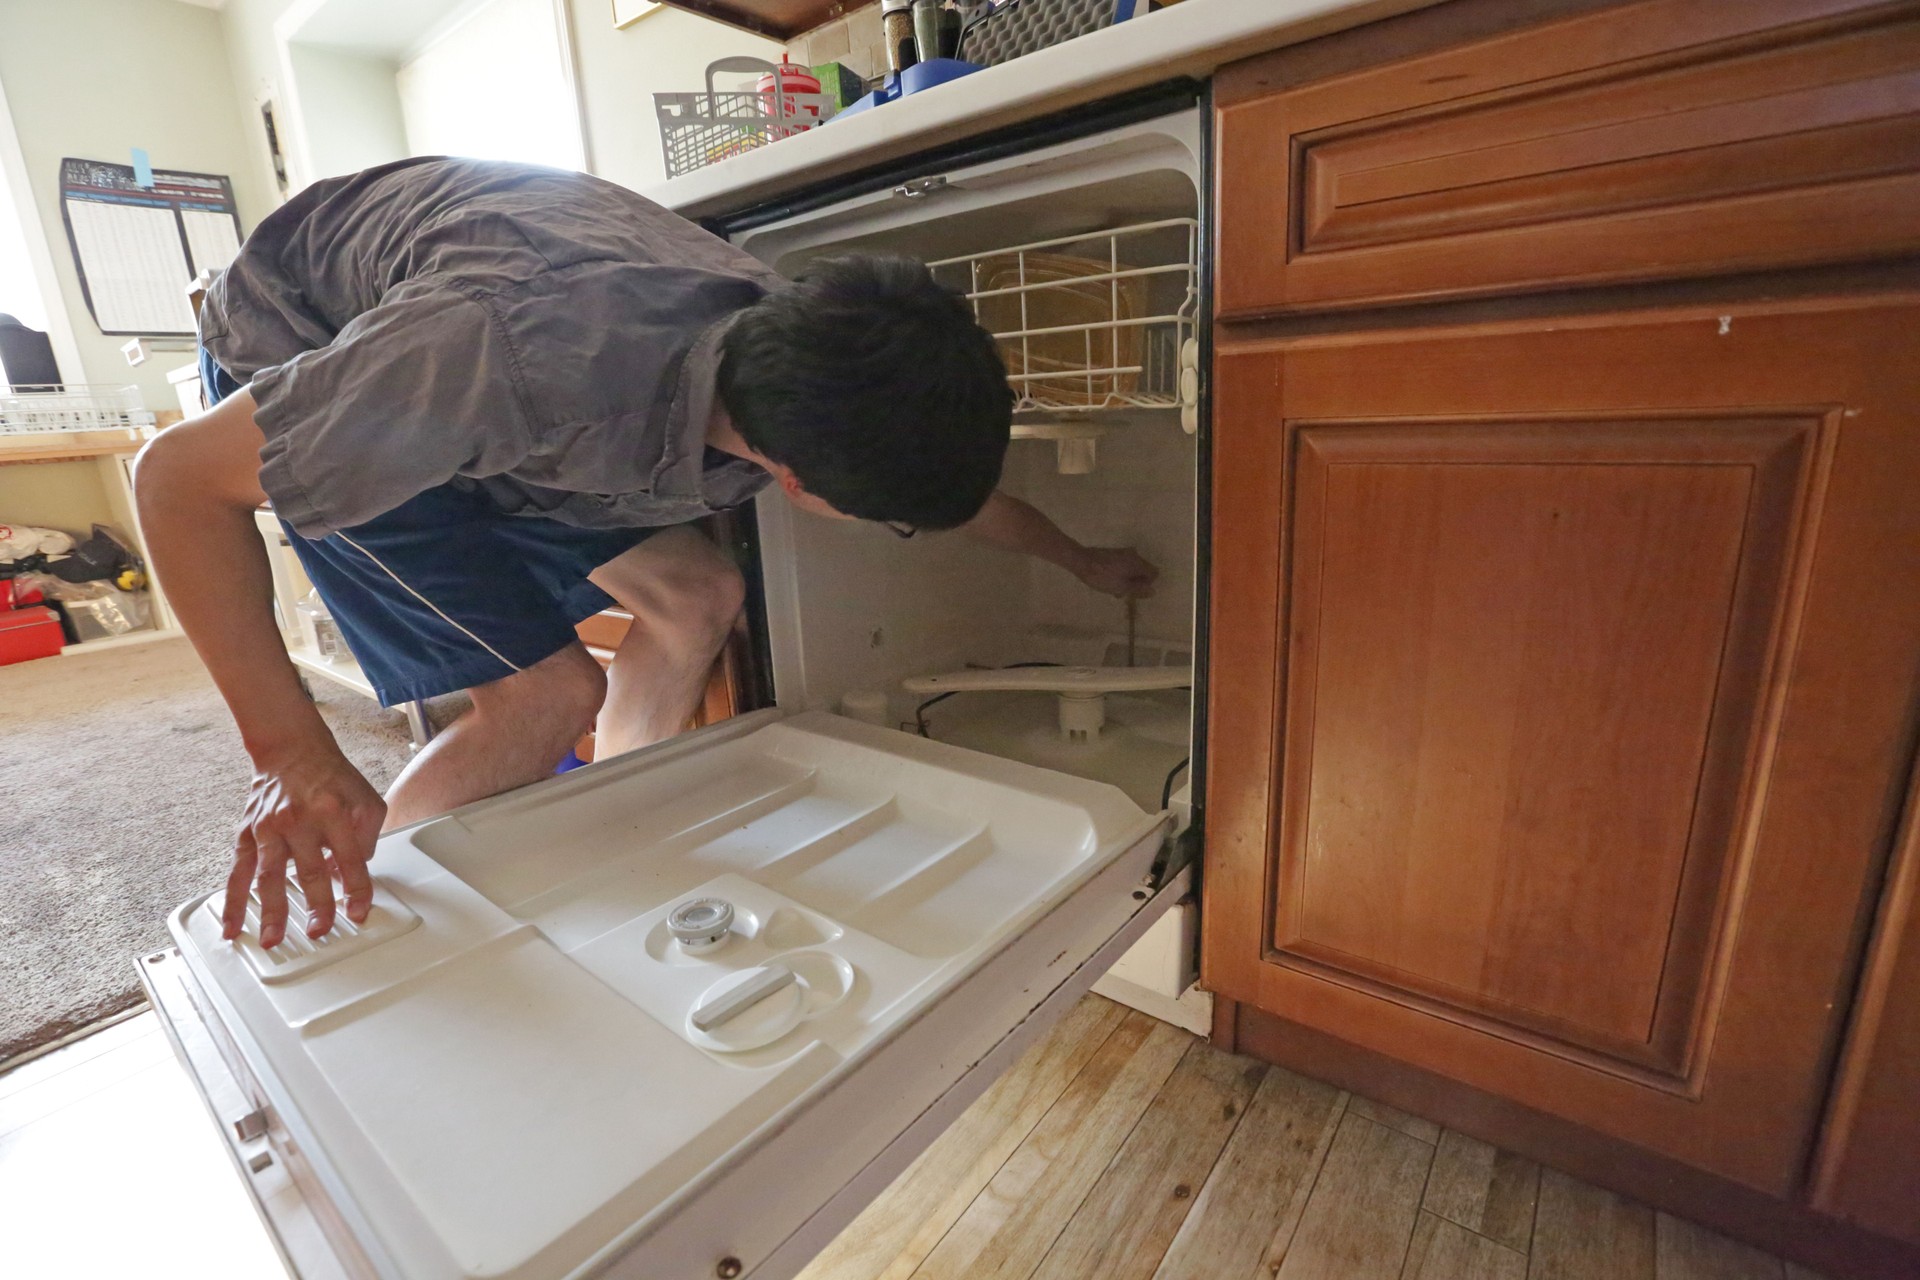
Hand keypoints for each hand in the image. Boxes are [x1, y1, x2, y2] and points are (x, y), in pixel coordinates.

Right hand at [224, 746, 384, 947]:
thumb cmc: (331, 778)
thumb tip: (351, 876)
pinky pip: (238, 873)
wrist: (292, 750)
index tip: (358, 913)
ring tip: (271, 939)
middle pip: (310, 870)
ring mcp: (269, 829)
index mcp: (333, 812)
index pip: (350, 859)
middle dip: (316, 905)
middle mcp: (299, 821)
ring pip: (269, 876)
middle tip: (319, 931)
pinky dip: (233, 902)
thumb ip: (367, 838)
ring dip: (270, 911)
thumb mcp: (366, 799)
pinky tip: (232, 926)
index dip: (356, 889)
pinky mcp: (247, 834)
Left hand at [1074, 546, 1158, 598]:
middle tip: (1124, 593)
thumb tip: (1153, 591)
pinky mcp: (1114, 553)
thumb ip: (1139, 589)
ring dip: (1127, 579)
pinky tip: (1109, 581)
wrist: (1083, 561)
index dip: (1148, 584)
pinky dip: (1120, 573)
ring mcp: (1123, 552)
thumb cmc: (1104, 577)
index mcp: (1138, 563)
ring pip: (1132, 568)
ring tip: (1114, 590)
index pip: (1154, 573)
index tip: (1136, 592)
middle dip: (1136, 583)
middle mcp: (1134, 555)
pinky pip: (1124, 564)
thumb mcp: (1122, 587)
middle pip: (1143, 570)